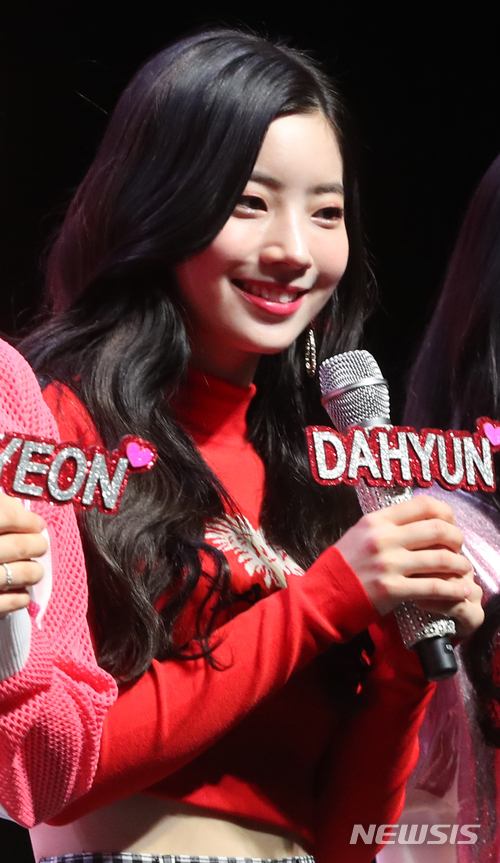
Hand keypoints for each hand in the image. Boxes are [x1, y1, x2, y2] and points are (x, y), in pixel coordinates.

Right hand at [0, 494, 46, 617]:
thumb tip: (19, 507)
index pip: (6, 516)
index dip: (26, 520)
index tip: (37, 523)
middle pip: (17, 546)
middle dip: (35, 545)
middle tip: (40, 545)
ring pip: (18, 574)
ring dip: (32, 572)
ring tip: (34, 571)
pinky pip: (8, 603)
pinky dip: (20, 599)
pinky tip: (23, 595)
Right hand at [335, 495, 483, 635]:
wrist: (322, 596)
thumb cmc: (341, 566)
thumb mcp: (358, 534)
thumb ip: (386, 526)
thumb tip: (417, 520)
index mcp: (376, 520)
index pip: (422, 505)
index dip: (445, 512)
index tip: (450, 523)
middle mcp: (384, 538)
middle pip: (437, 529)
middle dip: (456, 538)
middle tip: (459, 546)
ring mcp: (388, 564)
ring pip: (440, 559)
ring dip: (459, 564)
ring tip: (464, 570)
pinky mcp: (392, 590)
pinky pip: (433, 587)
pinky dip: (453, 589)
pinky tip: (461, 591)